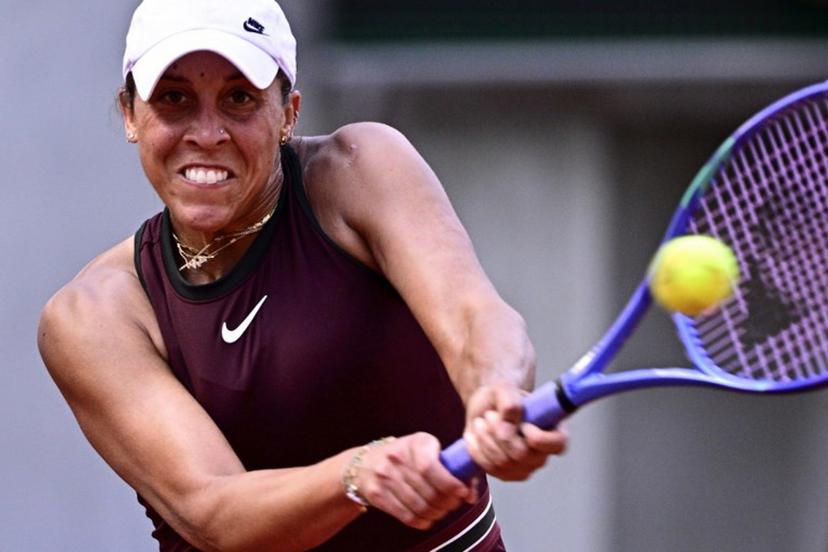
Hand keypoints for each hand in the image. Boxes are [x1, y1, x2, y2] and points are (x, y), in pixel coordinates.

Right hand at [351, 432, 477, 529]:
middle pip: (429, 491)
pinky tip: (427, 519)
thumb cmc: (405, 457)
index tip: (462, 492)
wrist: (364, 463)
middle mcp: (397, 458)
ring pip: (419, 506)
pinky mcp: (377, 494)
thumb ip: (452, 469)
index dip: (450, 484)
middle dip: (447, 503)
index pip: (431, 467)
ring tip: (441, 512)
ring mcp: (384, 476)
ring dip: (436, 514)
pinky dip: (421, 521)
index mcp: (415, 443)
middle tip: (453, 504)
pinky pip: (406, 515)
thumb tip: (471, 495)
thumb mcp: (426, 452)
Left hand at [463, 382, 567, 480]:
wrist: (485, 409)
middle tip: (490, 415)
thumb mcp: (504, 390)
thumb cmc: (501, 398)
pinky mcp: (507, 475)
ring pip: (502, 463)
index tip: (521, 422)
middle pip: (522, 455)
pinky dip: (477, 451)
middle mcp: (543, 453)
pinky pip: (490, 469)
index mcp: (554, 430)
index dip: (537, 436)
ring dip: (485, 439)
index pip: (557, 444)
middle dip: (498, 433)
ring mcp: (526, 467)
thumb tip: (506, 432)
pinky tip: (474, 436)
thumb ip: (509, 404)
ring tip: (480, 422)